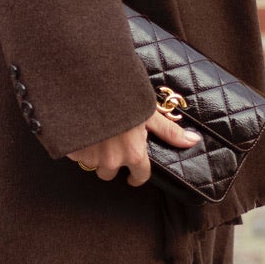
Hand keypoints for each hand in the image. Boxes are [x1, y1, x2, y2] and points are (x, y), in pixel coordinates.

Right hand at [68, 107, 200, 187]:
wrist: (89, 86)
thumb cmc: (123, 97)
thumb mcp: (148, 112)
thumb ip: (169, 131)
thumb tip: (193, 141)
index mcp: (133, 153)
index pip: (139, 176)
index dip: (137, 177)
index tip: (132, 177)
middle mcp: (112, 160)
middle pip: (109, 173)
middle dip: (110, 162)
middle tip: (110, 142)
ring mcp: (90, 157)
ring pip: (92, 164)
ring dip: (93, 153)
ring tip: (95, 132)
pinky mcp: (71, 151)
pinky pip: (75, 155)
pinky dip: (78, 145)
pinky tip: (81, 129)